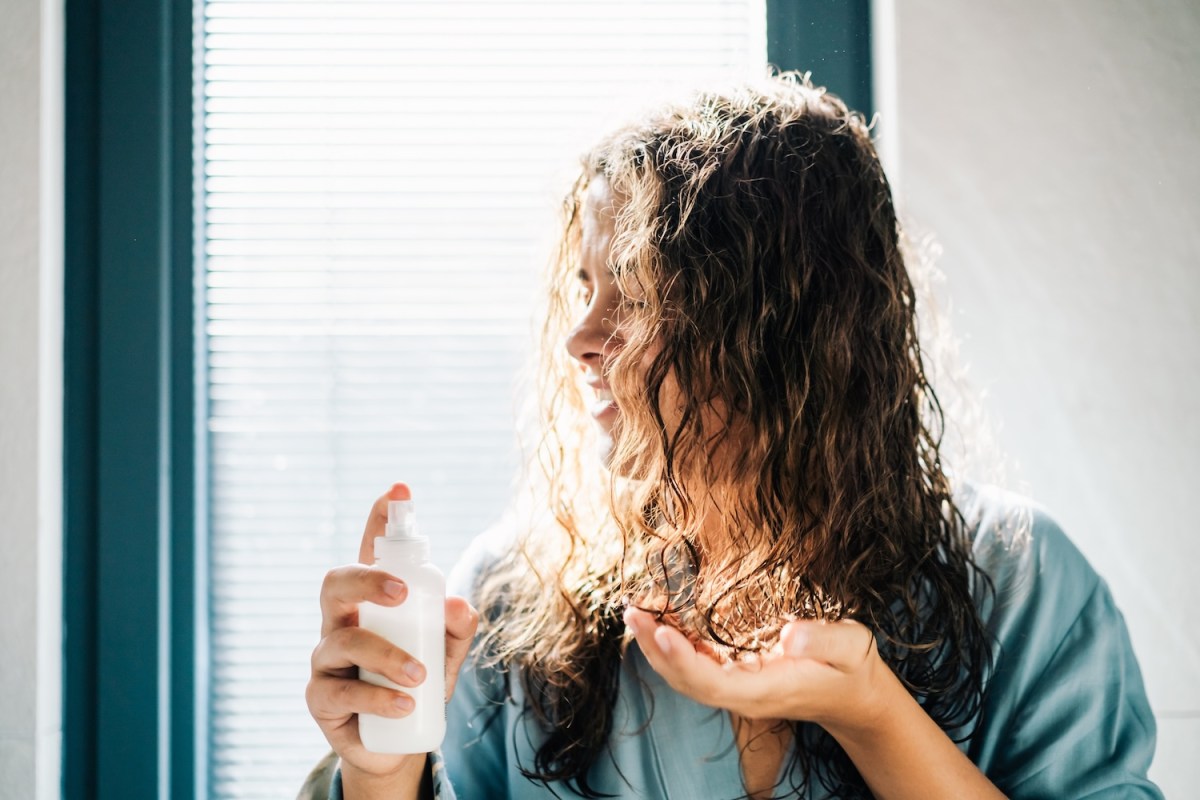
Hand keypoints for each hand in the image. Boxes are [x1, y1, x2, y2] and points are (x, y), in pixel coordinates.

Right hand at [306, 484, 479, 794]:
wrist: (395, 747)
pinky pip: (342, 692)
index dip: (380, 519)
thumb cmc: (417, 686)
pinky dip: (378, 699)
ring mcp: (325, 659)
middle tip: (404, 592)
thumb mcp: (447, 656)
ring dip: (386, 655)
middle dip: (368, 579)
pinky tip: (406, 704)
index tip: (399, 489)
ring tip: (420, 675)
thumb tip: (459, 604)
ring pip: (343, 641)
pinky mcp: (321, 699)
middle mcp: (341, 622)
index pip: (369, 552)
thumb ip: (457, 629)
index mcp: (371, 602)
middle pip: (335, 583)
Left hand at [622, 607, 889, 735]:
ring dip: (657, 648)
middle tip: (633, 612)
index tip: (663, 631)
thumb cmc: (851, 667)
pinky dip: (672, 646)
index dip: (684, 660)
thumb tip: (790, 635)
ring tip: (636, 614)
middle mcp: (744, 695)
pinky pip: (695, 667)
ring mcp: (736, 689)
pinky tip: (659, 621)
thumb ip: (824, 641)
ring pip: (685, 677)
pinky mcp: (734, 678)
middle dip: (656, 650)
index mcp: (767, 690)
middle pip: (688, 682)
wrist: (854, 696)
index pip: (714, 682)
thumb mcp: (851, 646)